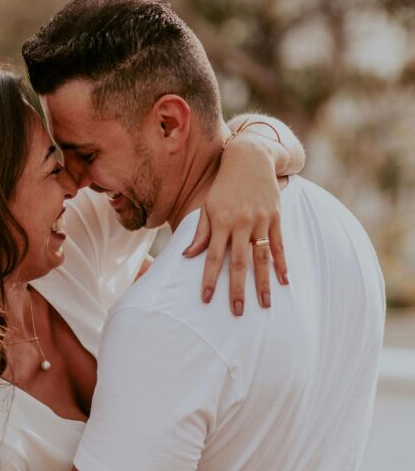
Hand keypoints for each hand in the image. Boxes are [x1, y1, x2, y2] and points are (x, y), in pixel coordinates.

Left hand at [184, 132, 288, 313]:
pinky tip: (284, 281)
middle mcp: (241, 223)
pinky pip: (279, 245)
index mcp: (221, 221)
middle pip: (239, 262)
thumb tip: (187, 256)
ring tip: (265, 305)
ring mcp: (260, 221)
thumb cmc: (223, 186)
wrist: (250, 158)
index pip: (213, 257)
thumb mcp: (207, 206)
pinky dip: (282, 264)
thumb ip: (200, 233)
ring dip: (263, 283)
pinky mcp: (275, 218)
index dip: (209, 279)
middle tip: (237, 312)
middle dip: (238, 289)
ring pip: (262, 258)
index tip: (206, 299)